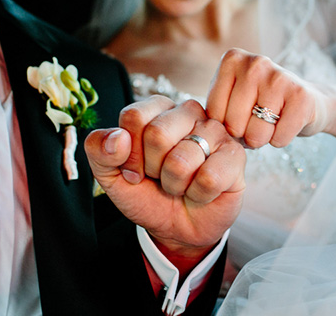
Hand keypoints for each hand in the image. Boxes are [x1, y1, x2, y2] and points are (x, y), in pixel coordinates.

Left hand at [85, 96, 245, 262]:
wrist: (177, 227)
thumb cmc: (148, 194)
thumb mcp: (112, 176)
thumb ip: (100, 151)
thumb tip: (118, 138)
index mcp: (157, 109)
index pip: (134, 117)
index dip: (129, 155)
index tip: (135, 171)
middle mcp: (188, 111)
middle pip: (157, 134)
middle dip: (152, 169)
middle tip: (161, 177)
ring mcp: (215, 131)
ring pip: (181, 161)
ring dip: (175, 185)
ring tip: (182, 184)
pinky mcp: (235, 155)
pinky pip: (208, 178)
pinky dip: (198, 195)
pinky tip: (201, 191)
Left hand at [206, 48, 331, 147]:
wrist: (307, 101)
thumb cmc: (260, 103)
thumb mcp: (231, 97)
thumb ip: (215, 110)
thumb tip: (210, 136)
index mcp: (232, 60)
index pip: (213, 112)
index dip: (225, 126)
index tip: (238, 116)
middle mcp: (255, 63)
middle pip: (233, 124)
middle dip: (243, 134)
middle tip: (255, 123)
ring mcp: (279, 77)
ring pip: (256, 134)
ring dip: (262, 139)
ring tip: (270, 122)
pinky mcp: (300, 96)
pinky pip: (279, 139)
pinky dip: (280, 140)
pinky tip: (286, 124)